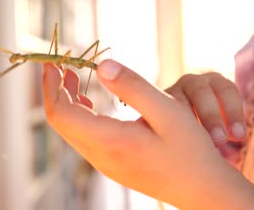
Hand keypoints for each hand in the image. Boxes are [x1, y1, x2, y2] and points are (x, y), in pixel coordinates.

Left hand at [42, 60, 253, 208]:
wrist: (201, 190)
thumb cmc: (190, 151)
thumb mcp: (168, 112)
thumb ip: (133, 87)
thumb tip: (102, 65)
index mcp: (109, 142)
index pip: (61, 114)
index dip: (52, 87)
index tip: (53, 63)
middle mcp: (100, 157)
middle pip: (61, 121)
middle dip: (55, 90)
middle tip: (60, 64)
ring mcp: (104, 164)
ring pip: (71, 130)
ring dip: (66, 102)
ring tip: (72, 76)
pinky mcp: (112, 164)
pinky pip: (83, 138)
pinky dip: (80, 115)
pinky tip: (89, 102)